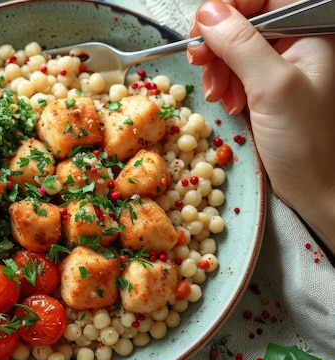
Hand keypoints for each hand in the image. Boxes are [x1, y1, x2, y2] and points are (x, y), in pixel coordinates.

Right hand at [187, 0, 334, 253]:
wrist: (315, 186)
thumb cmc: (306, 140)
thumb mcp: (272, 86)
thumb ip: (241, 44)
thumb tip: (208, 12)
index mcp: (309, 30)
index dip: (225, 10)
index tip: (201, 34)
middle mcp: (295, 42)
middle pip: (240, 21)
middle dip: (217, 45)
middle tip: (203, 67)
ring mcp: (279, 65)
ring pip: (232, 47)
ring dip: (217, 69)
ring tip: (220, 97)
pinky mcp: (265, 86)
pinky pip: (233, 71)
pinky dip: (223, 85)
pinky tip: (229, 103)